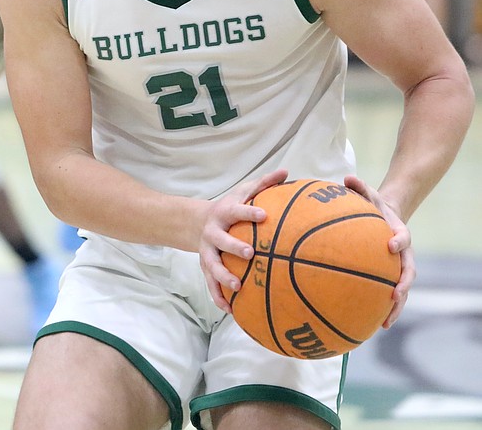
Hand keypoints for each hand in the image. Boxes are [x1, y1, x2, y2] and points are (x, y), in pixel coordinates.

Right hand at [200, 168, 287, 311]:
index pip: (236, 210)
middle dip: (233, 246)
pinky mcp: (204, 267)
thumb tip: (286, 171)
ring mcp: (207, 251)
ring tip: (238, 287)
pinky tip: (231, 310)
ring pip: (212, 265)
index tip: (264, 215)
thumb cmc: (229, 208)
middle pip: (220, 240)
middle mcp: (212, 232)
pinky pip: (210, 284)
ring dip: (223, 277)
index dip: (248, 212)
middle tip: (250, 254)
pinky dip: (219, 297)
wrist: (196, 223)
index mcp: (224, 213)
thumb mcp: (243, 192)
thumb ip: (264, 184)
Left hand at [343, 175, 413, 327]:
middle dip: (402, 286)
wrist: (387, 216)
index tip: (391, 245)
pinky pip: (386, 295)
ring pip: (401, 291)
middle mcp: (403, 254)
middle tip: (394, 296)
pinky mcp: (389, 278)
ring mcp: (398, 268)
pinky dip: (380, 309)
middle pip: (408, 273)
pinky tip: (369, 324)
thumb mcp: (368, 193)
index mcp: (399, 232)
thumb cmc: (373, 206)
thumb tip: (347, 177)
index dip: (399, 241)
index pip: (403, 237)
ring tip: (384, 323)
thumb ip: (359, 186)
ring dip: (395, 308)